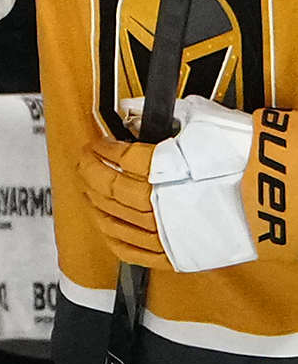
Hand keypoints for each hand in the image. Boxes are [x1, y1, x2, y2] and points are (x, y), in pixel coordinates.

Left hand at [80, 96, 266, 271]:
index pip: (120, 158)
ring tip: (89, 189)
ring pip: (115, 220)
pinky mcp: (178, 255)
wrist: (283, 193)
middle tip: (84, 162)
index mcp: (163, 168)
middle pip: (110, 188)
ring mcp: (167, 233)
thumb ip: (166, 115)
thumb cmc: (248, 155)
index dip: (104, 150)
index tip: (97, 143)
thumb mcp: (205, 121)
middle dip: (91, 173)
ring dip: (96, 203)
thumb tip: (131, 107)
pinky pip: (133, 251)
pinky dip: (113, 237)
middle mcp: (159, 203)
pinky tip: (105, 225)